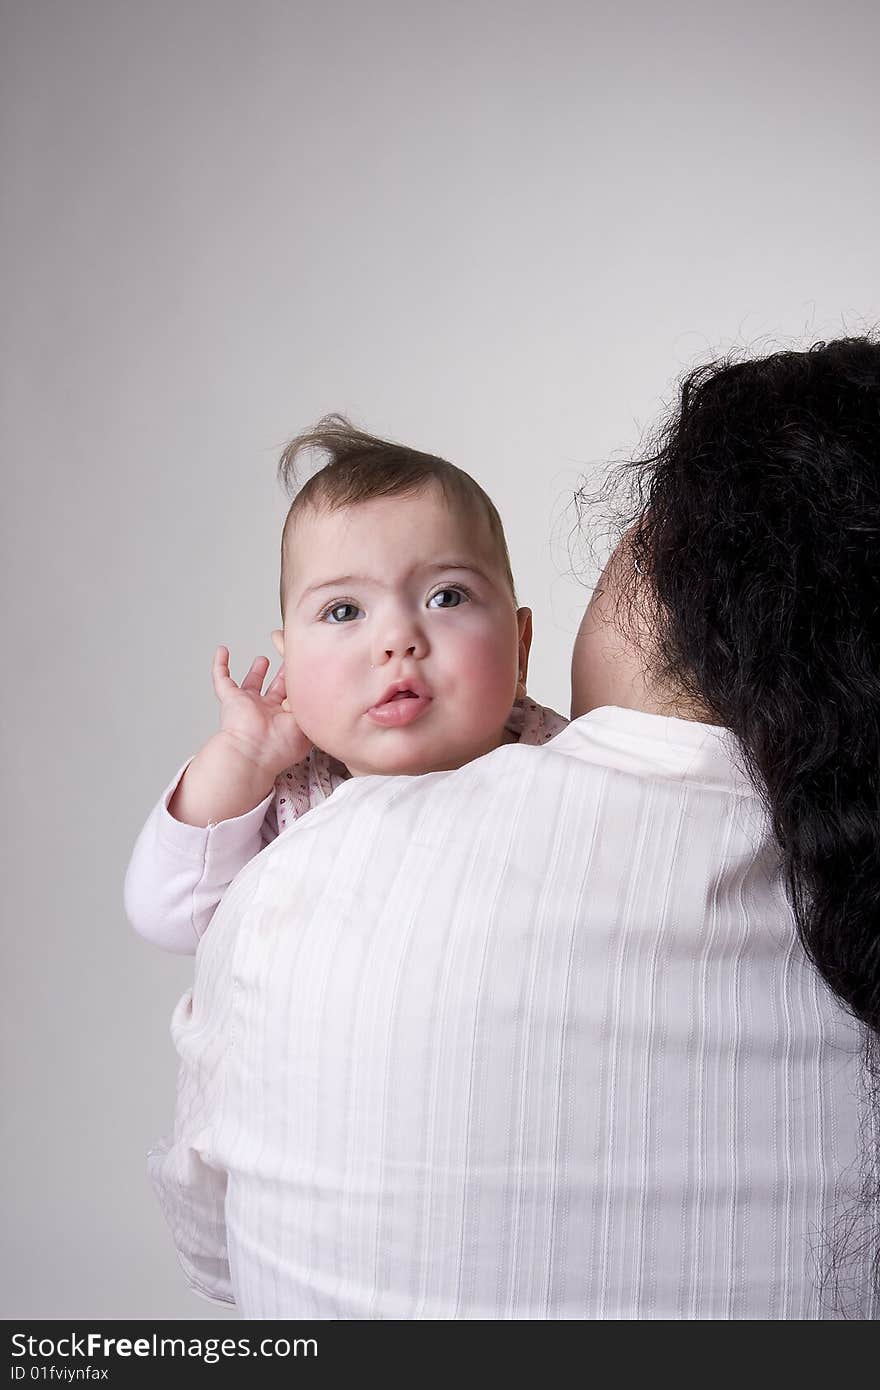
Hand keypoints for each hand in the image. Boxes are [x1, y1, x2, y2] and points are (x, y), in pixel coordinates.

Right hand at [211, 645, 311, 773]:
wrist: (254, 752)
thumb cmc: (281, 745)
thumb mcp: (307, 722)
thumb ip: (312, 703)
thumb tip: (318, 687)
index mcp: (286, 718)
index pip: (295, 696)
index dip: (301, 683)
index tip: (309, 667)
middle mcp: (267, 712)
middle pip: (276, 689)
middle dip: (283, 675)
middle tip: (291, 660)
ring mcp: (248, 705)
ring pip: (251, 684)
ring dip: (256, 672)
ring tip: (262, 659)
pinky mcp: (231, 699)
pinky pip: (221, 679)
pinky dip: (220, 664)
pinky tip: (222, 652)